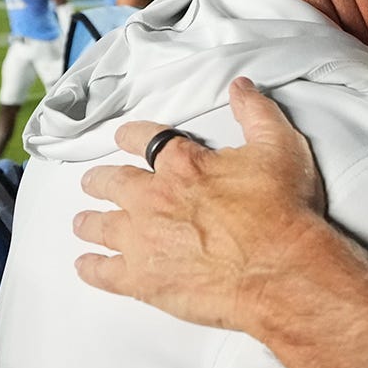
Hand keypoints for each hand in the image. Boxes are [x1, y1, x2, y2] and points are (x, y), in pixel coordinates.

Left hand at [73, 77, 327, 331]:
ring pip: (100, 226)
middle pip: (112, 182)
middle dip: (101, 180)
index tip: (123, 137)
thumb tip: (241, 88)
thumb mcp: (280, 147)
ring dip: (89, 222)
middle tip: (94, 182)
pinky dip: (92, 268)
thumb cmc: (283, 211)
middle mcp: (153, 198)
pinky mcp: (143, 280)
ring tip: (84, 222)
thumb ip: (257, 114)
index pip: (144, 139)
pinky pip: (104, 272)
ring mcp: (143, 240)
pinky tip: (86, 266)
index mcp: (183, 165)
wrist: (280, 268)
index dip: (130, 136)